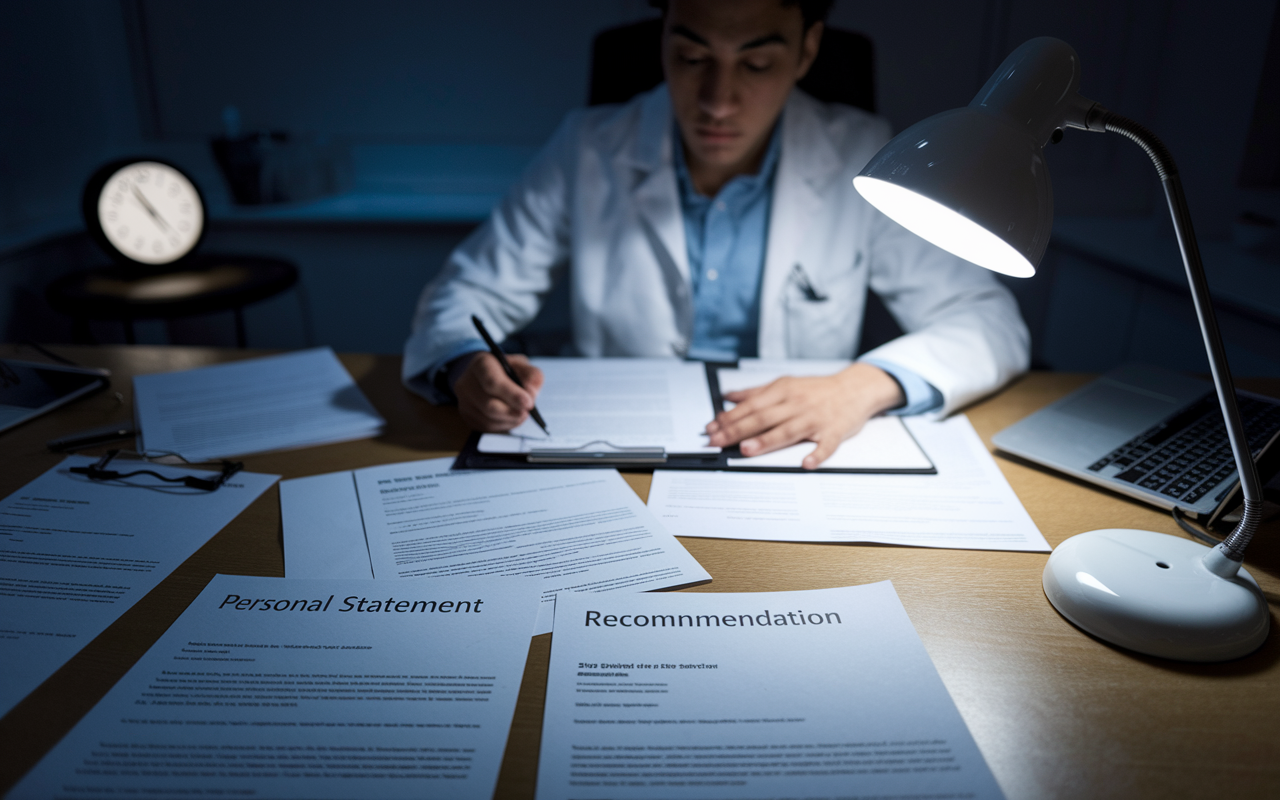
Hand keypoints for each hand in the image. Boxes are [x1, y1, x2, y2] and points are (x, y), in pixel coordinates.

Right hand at [453, 353, 544, 431]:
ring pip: (488, 419)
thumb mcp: (521, 364)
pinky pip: (486, 427)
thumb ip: (531, 375)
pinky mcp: (466, 416)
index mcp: (481, 364)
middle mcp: (466, 382)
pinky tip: (511, 418)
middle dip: (512, 412)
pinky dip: (503, 425)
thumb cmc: (506, 369)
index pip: (492, 382)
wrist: (485, 376)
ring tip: (521, 414)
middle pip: (489, 405)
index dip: (512, 395)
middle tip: (527, 412)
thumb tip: (531, 393)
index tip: (528, 403)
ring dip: (510, 420)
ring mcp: (463, 401)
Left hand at [705, 362, 904, 468]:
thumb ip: (756, 392)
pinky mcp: (834, 431)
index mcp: (783, 391)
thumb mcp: (785, 384)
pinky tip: (806, 463)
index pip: (751, 406)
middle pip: (763, 418)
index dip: (729, 418)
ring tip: (747, 450)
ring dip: (767, 441)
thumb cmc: (817, 390)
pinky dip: (817, 454)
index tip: (712, 428)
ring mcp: (815, 418)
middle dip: (737, 430)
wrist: (855, 388)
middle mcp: (797, 404)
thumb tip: (728, 397)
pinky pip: (825, 445)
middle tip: (718, 442)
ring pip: (787, 430)